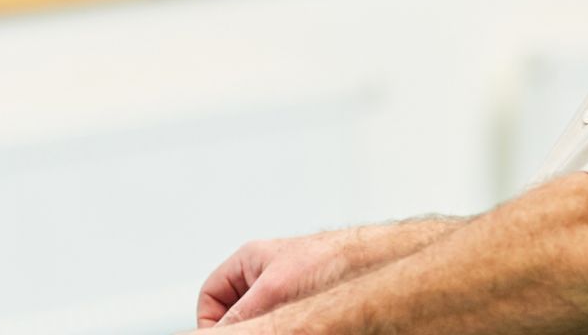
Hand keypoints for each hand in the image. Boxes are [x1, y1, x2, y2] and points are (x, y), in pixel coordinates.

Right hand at [195, 231, 355, 326]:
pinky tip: (297, 322)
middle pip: (234, 309)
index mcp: (250, 260)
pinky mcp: (304, 300)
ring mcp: (285, 288)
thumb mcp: (273, 290)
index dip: (210, 320)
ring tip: (282, 323)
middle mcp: (266, 272)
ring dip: (265, 324)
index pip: (210, 295)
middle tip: (256, 330)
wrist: (377, 259)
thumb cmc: (332, 259)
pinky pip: (281, 318)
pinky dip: (283, 324)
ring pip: (260, 317)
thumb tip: (214, 331)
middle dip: (242, 324)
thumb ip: (240, 314)